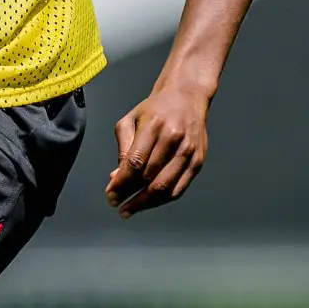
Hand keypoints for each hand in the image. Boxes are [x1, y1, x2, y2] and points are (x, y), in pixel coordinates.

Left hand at [105, 82, 210, 218]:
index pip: (135, 162)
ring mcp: (189, 151)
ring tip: (130, 209)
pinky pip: (178, 189)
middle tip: (116, 204)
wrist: (187, 97)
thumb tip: (117, 177)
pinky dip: (161, 200)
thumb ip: (123, 148)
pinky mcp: (197, 161)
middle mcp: (174, 138)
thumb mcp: (131, 120)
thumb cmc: (156, 109)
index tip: (110, 194)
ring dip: (145, 203)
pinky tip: (148, 203)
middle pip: (150, 177)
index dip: (121, 182)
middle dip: (130, 195)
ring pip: (165, 187)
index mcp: (155, 125)